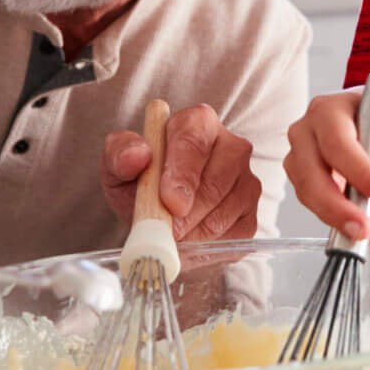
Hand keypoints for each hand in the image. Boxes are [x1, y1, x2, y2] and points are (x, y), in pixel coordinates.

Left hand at [102, 102, 263, 242]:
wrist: (155, 210)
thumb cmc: (139, 181)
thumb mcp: (117, 166)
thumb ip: (120, 154)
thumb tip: (137, 155)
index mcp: (198, 123)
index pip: (195, 143)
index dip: (183, 174)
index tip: (170, 203)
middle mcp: (231, 146)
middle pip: (215, 182)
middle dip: (186, 215)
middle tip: (163, 231)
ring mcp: (246, 181)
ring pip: (224, 213)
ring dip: (193, 233)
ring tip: (170, 235)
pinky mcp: (251, 214)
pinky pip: (233, 236)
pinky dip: (206, 247)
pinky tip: (188, 240)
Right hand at [284, 89, 369, 243]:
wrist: (368, 125)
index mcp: (327, 111)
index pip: (337, 143)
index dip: (360, 172)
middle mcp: (305, 134)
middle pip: (312, 177)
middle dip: (340, 209)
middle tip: (368, 229)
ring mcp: (299, 161)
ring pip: (312, 199)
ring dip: (347, 222)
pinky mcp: (304, 185)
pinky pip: (322, 211)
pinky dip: (354, 224)